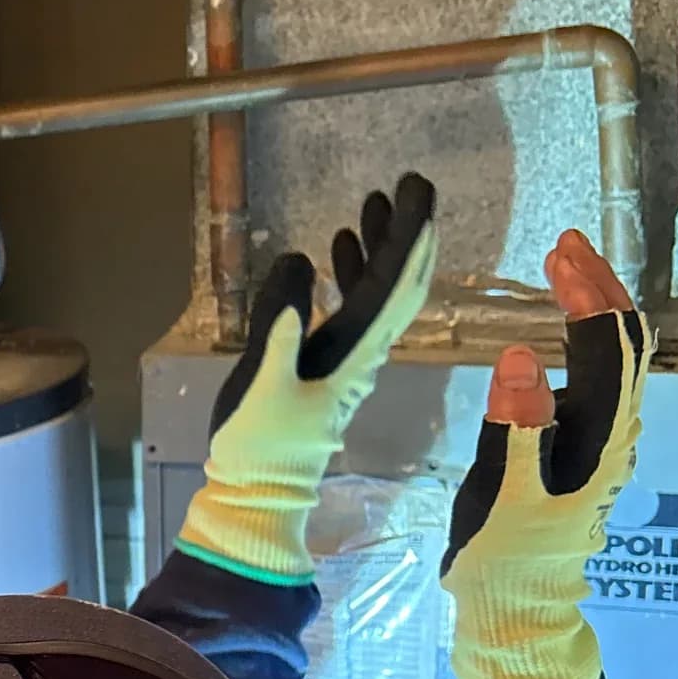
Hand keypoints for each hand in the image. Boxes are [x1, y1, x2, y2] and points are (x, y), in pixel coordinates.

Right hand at [178, 176, 438, 583]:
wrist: (259, 494)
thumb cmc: (260, 445)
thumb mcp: (262, 382)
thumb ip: (279, 324)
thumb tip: (299, 261)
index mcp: (354, 353)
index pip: (395, 287)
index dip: (410, 238)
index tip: (419, 194)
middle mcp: (363, 353)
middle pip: (400, 286)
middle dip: (406, 234)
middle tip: (407, 184)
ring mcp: (350, 361)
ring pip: (378, 296)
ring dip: (380, 250)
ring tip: (370, 205)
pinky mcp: (331, 368)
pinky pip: (354, 312)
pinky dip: (352, 278)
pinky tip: (333, 254)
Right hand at [440, 230, 651, 678]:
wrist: (517, 608)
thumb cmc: (504, 555)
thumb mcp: (499, 494)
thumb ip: (512, 426)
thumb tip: (518, 356)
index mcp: (595, 438)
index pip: (606, 349)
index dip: (588, 297)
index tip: (558, 258)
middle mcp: (609, 433)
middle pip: (623, 347)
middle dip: (599, 290)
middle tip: (566, 247)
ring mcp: (599, 442)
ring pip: (614, 363)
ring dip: (595, 312)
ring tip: (564, 273)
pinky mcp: (580, 451)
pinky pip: (595, 382)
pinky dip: (583, 344)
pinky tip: (557, 336)